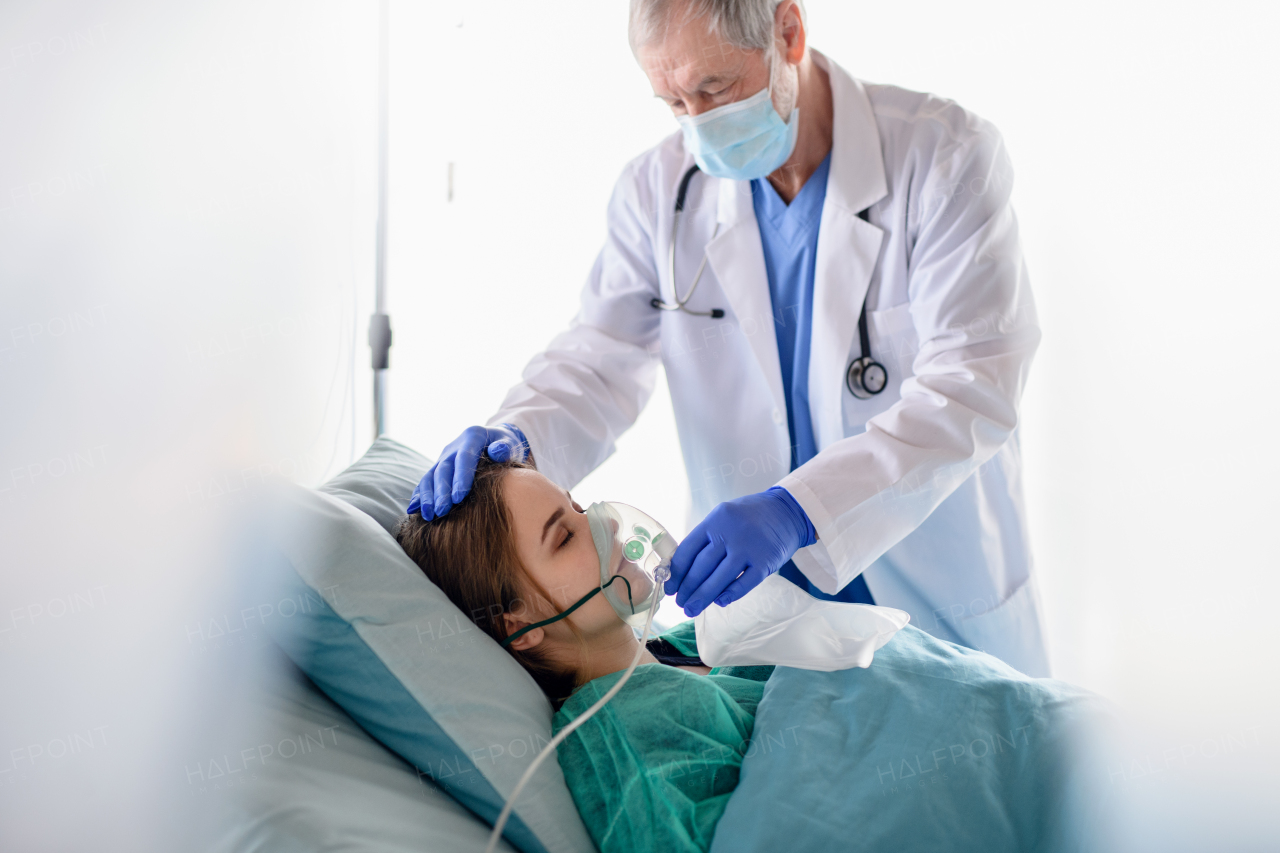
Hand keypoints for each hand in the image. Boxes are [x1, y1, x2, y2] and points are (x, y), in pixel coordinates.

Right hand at [406, 423, 529, 519]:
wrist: (495, 440)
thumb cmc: (506, 446)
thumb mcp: (509, 443)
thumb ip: (505, 448)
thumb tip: (498, 451)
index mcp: (472, 436)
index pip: (464, 457)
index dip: (460, 477)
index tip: (459, 498)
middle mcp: (454, 446)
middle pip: (444, 468)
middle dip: (442, 491)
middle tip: (442, 511)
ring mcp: (444, 457)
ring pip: (431, 475)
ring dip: (428, 496)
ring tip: (428, 515)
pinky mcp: (439, 467)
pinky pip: (426, 481)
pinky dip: (419, 495)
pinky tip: (414, 510)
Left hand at [665, 487, 816, 615]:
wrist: (787, 512)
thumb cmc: (750, 517)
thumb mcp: (724, 516)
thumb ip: (707, 538)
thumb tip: (684, 569)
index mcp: (715, 521)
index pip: (687, 550)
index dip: (676, 572)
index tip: (670, 587)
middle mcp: (730, 534)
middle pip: (701, 567)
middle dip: (687, 589)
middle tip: (680, 604)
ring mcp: (748, 548)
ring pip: (720, 578)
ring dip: (703, 597)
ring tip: (691, 609)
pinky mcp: (765, 562)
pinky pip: (744, 583)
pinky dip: (730, 594)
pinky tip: (719, 602)